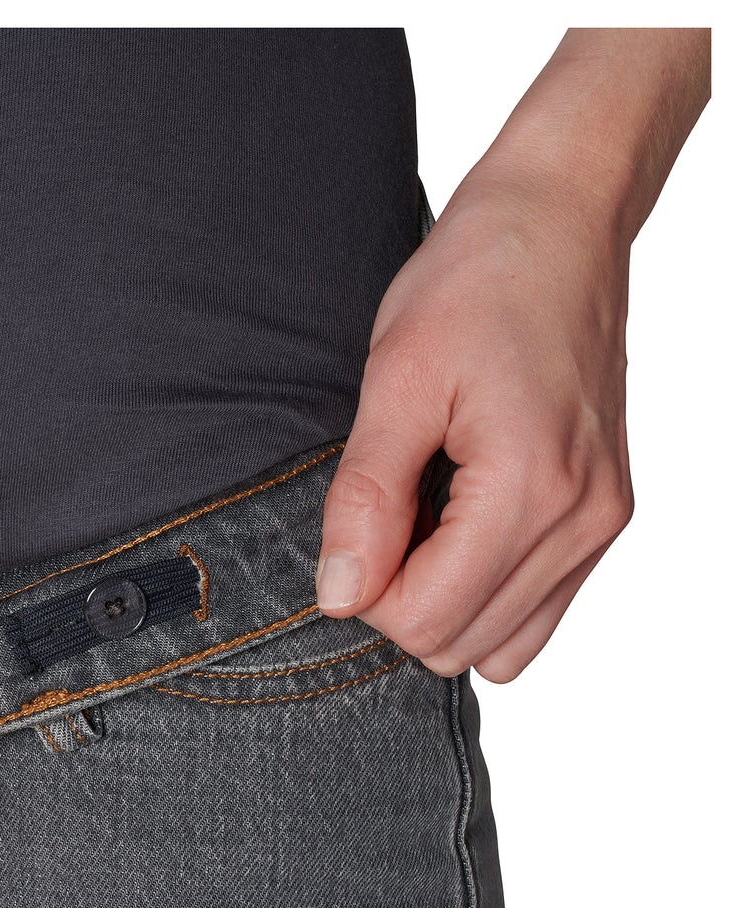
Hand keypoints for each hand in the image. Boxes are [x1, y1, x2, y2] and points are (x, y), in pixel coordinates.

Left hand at [315, 175, 634, 682]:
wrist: (560, 223)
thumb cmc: (476, 282)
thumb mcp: (393, 381)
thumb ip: (365, 499)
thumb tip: (341, 595)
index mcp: (534, 488)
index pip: (428, 620)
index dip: (364, 593)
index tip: (352, 526)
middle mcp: (585, 520)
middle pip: (463, 644)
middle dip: (400, 601)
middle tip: (379, 517)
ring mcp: (604, 521)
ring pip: (503, 643)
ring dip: (442, 602)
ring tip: (417, 516)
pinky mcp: (605, 514)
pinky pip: (539, 608)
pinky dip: (484, 590)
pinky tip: (454, 522)